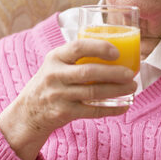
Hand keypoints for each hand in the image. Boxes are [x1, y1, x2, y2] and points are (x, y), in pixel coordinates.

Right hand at [0, 39, 136, 159]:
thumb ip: (77, 55)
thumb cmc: (51, 81)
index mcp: (55, 57)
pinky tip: (125, 105)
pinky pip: (93, 110)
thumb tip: (116, 46)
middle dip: (114, 73)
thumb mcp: (56, 63)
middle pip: (89, 72)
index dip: (99, 48)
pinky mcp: (64, 113)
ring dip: (117, 90)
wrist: (28, 111)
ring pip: (93, 92)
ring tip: (132, 87)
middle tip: (131, 73)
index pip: (78, 47)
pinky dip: (112, 109)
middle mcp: (55, 75)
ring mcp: (59, 95)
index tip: (117, 52)